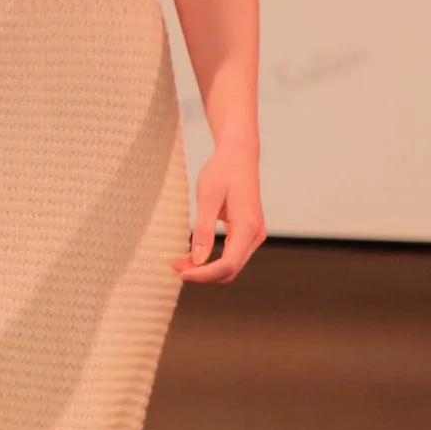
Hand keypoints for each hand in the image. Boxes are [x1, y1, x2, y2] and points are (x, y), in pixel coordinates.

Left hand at [177, 137, 264, 286]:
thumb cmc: (223, 171)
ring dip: (206, 269)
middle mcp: (256, 235)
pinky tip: (192, 254)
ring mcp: (254, 235)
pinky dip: (212, 260)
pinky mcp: (248, 232)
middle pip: (229, 270)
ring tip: (180, 261)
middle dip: (202, 274)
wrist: (239, 154)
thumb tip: (198, 260)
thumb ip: (203, 231)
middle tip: (174, 265)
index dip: (203, 275)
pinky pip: (231, 255)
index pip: (228, 265)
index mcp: (248, 227)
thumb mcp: (208, 198)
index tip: (180, 272)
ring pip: (230, 266)